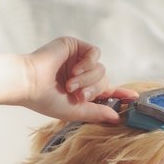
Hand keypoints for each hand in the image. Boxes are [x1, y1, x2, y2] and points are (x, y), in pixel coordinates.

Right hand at [22, 37, 137, 124]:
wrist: (29, 83)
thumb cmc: (46, 99)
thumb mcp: (75, 111)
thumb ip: (97, 112)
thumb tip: (118, 118)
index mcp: (80, 90)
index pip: (105, 92)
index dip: (120, 95)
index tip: (134, 99)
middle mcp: (80, 75)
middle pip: (104, 80)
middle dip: (94, 90)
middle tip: (78, 95)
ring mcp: (78, 60)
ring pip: (101, 69)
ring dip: (88, 79)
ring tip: (70, 84)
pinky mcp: (75, 46)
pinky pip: (95, 54)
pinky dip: (88, 64)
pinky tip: (75, 70)